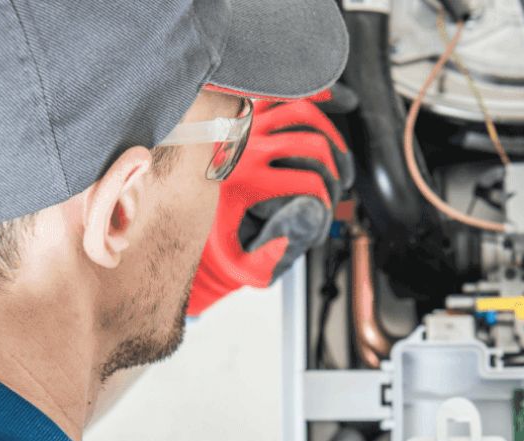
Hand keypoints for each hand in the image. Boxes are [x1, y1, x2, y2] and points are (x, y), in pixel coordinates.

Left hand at [186, 97, 350, 315]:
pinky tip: (333, 105)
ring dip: (330, 136)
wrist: (186, 211)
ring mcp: (247, 126)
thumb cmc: (220, 237)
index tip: (324, 211)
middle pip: (312, 145)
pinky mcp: (247, 113)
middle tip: (335, 188)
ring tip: (337, 160)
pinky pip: (283, 96)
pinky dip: (311, 97)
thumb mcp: (242, 261)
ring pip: (303, 113)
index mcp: (246, 182)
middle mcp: (245, 149)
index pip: (308, 182)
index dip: (326, 200)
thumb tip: (297, 233)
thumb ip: (270, 259)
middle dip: (333, 171)